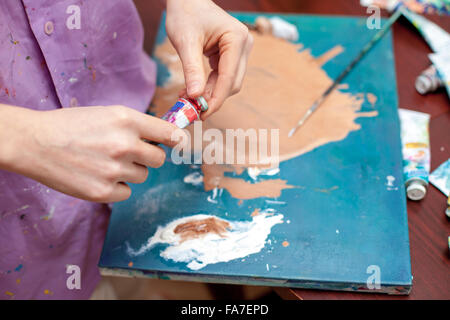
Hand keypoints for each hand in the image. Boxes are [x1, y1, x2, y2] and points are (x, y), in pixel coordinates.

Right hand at [1, 105, 182, 201]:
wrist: (34, 143)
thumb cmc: (70, 125)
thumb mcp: (106, 114)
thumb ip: (135, 125)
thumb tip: (165, 138)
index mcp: (126, 120)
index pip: (168, 133)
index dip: (175, 139)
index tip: (177, 144)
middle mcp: (125, 144)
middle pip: (159, 159)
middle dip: (147, 156)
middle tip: (127, 153)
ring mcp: (115, 170)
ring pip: (142, 175)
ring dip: (130, 171)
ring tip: (104, 162)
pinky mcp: (104, 191)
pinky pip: (126, 192)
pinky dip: (116, 187)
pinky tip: (97, 176)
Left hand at [166, 0, 252, 118]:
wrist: (187, 0)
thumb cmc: (186, 14)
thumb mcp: (186, 42)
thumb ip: (192, 70)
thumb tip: (195, 97)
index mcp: (237, 39)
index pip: (229, 77)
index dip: (216, 98)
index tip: (202, 113)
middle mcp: (243, 45)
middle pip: (232, 82)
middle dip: (213, 98)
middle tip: (193, 110)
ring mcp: (239, 50)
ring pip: (228, 82)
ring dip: (210, 93)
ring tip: (189, 99)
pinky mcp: (232, 55)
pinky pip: (223, 76)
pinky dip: (209, 86)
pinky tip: (194, 91)